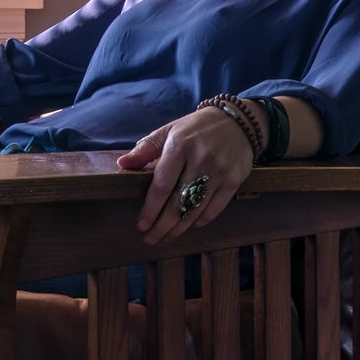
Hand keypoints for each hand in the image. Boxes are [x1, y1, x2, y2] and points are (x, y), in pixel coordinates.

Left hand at [117, 107, 257, 246]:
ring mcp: (220, 171)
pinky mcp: (234, 180)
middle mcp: (201, 159)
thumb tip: (123, 164)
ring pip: (196, 209)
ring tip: (167, 237)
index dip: (150, 208)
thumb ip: (146, 148)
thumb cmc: (196, 128)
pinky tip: (189, 225)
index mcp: (180, 145)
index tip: (141, 225)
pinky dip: (201, 220)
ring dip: (179, 228)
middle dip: (163, 225)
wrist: (237, 121)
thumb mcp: (169, 131)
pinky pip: (215, 208)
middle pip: (179, 202)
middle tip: (151, 239)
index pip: (162, 184)